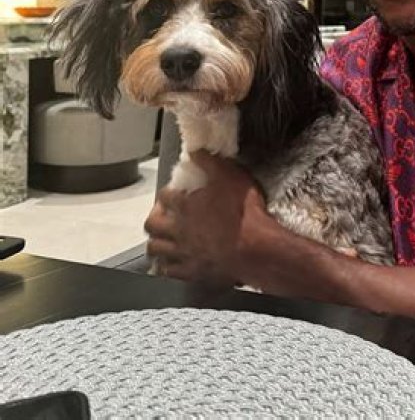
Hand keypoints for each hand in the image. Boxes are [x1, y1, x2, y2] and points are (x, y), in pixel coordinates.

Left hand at [144, 150, 268, 287]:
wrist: (255, 248)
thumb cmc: (244, 212)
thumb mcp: (230, 176)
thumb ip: (210, 162)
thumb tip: (194, 151)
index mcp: (185, 205)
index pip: (165, 195)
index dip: (167, 192)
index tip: (173, 191)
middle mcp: (178, 229)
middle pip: (152, 224)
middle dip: (154, 217)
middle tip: (162, 215)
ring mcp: (183, 252)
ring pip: (155, 248)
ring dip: (156, 242)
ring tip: (162, 239)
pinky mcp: (191, 272)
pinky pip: (169, 272)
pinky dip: (166, 267)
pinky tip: (170, 264)